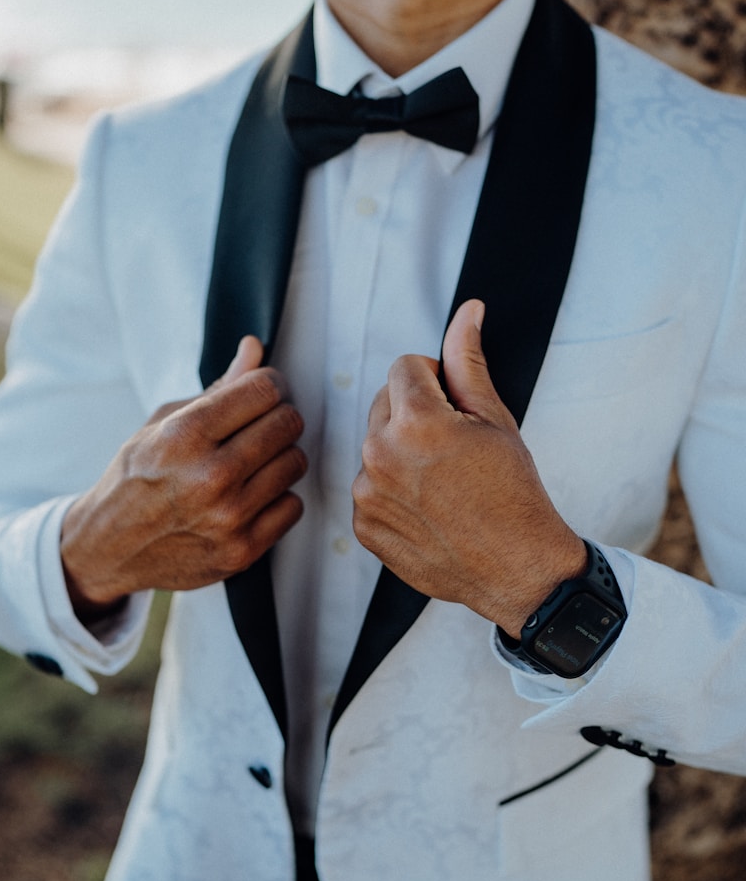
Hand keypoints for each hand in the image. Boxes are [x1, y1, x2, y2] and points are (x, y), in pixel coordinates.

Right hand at [61, 336, 306, 622]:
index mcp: (185, 435)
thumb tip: (254, 349)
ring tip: (252, 463)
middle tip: (260, 427)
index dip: (270, 384)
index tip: (264, 392)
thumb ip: (217, 388)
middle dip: (279, 418)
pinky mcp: (242, 550)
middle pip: (287, 424)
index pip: (264, 389)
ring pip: (295, 463)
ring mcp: (228, 517)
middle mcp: (209, 476)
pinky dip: (278, 499)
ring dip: (280, 458)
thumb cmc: (135, 479)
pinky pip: (293, 506)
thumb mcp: (162, 423)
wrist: (108, 547)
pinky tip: (252, 497)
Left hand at [352, 300, 586, 635]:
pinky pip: (369, 487)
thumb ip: (468, 361)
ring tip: (442, 482)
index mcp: (415, 421)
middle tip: (453, 449)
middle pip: (384, 403)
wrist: (518, 568)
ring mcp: (367, 493)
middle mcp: (380, 454)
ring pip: (375, 446)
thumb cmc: (513, 494)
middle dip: (414, 414)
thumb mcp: (495, 418)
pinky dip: (392, 492)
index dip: (436, 381)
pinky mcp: (363, 525)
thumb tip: (467, 313)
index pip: (405, 367)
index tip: (456, 408)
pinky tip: (428, 507)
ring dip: (401, 453)